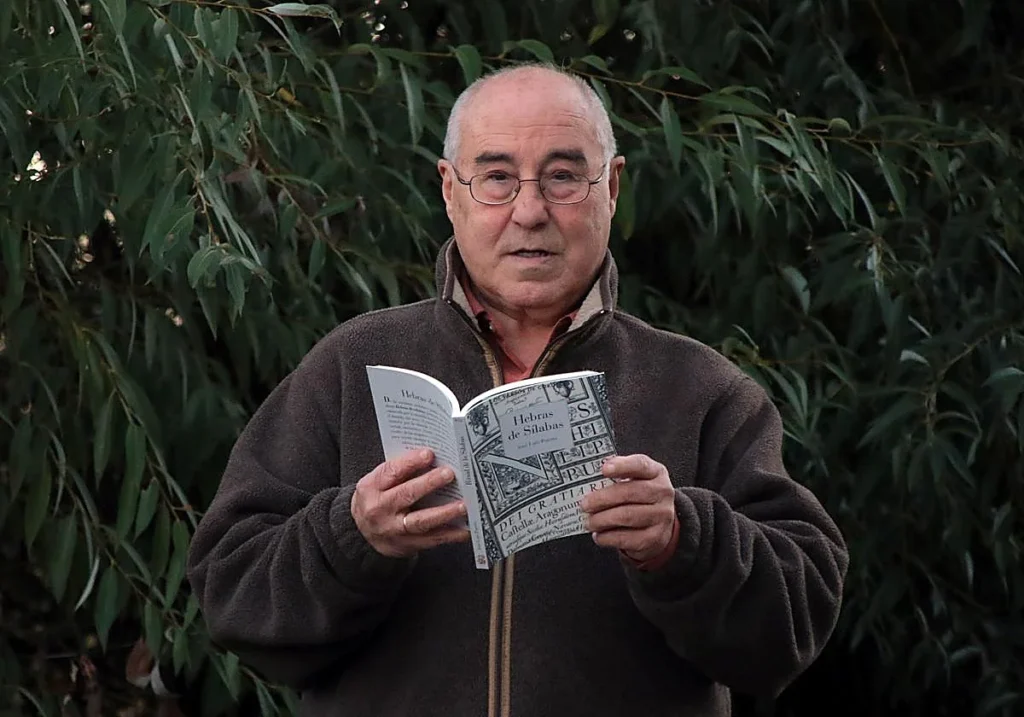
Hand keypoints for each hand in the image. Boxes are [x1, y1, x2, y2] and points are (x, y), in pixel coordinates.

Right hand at [351, 448, 469, 558]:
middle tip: (449, 474)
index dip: (410, 462)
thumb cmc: (377, 498)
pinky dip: (450, 535)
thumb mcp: (378, 482)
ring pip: (420, 521)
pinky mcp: (405, 545)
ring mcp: (393, 530)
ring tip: (462, 505)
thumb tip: (433, 458)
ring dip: (443, 513)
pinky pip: (430, 540)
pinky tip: (464, 529)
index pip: (391, 472)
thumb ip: (400, 471)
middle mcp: (379, 509)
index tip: (429, 454)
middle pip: (406, 495)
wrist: (362, 532)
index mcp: (371, 488)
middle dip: (429, 483)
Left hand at [580, 454, 676, 562]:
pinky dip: (608, 537)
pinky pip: (627, 538)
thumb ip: (619, 474)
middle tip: (585, 505)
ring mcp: (662, 516)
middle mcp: (663, 493)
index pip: (640, 465)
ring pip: (627, 516)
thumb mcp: (637, 479)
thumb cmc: (641, 496)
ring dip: (602, 520)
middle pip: (630, 492)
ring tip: (589, 522)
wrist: (661, 524)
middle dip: (602, 498)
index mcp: (656, 473)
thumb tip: (592, 477)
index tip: (603, 469)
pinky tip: (599, 535)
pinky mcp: (656, 537)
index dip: (622, 466)